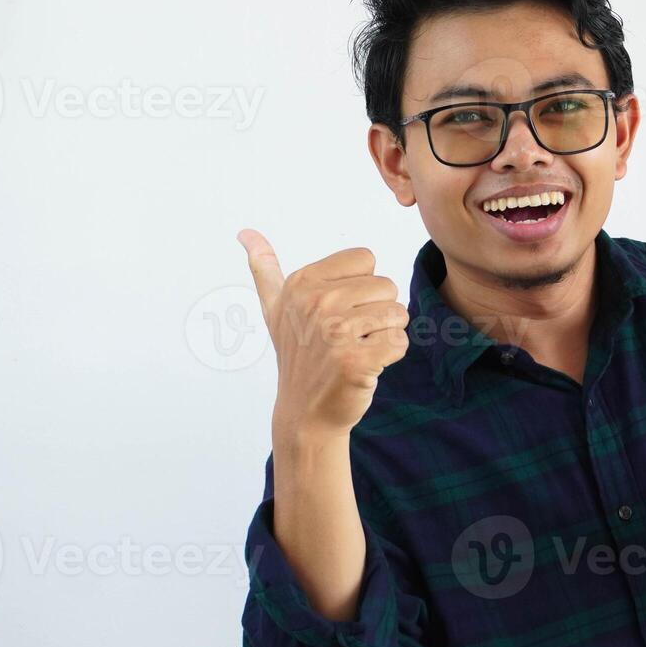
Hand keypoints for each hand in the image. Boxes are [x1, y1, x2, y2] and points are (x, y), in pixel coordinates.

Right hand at [237, 229, 410, 439]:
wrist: (305, 414)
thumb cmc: (298, 357)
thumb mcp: (275, 309)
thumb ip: (265, 268)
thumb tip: (245, 232)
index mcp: (301, 283)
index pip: (366, 259)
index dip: (361, 287)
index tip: (339, 311)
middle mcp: (315, 303)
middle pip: (387, 286)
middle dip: (377, 312)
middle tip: (350, 337)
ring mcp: (335, 333)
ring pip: (397, 314)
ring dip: (385, 335)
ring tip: (357, 350)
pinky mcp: (356, 361)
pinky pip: (400, 342)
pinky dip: (391, 356)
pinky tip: (366, 367)